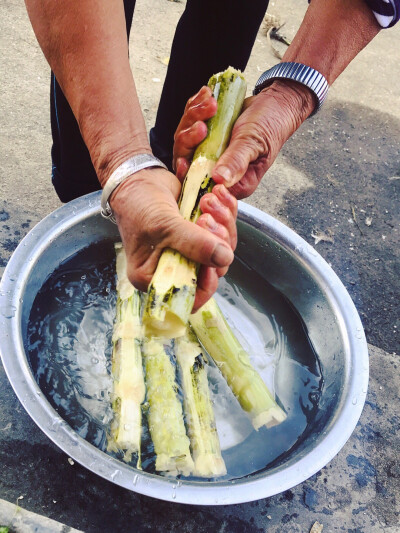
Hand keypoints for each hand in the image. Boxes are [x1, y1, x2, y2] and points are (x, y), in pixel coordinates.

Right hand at [110, 167, 236, 309]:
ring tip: (209, 201)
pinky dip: (226, 213)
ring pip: (222, 248)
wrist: (138, 178)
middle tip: (207, 218)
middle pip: (213, 269)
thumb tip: (223, 258)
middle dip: (218, 242)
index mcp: (156, 277)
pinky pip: (224, 230)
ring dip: (223, 223)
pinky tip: (218, 195)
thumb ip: (193, 243)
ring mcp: (190, 251)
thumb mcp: (163, 225)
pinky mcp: (201, 234)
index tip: (216, 257)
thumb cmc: (139, 205)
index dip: (208, 281)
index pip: (190, 296)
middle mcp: (175, 268)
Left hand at [173, 80, 314, 198]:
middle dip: (189, 140)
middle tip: (202, 124)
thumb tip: (219, 179)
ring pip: (184, 141)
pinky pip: (188, 124)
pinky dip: (194, 108)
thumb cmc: (269, 126)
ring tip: (211, 103)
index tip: (185, 161)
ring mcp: (209, 153)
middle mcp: (218, 171)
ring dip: (193, 118)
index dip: (188, 177)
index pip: (202, 188)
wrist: (274, 104)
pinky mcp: (204, 137)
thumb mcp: (253, 143)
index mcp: (233, 182)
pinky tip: (207, 96)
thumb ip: (236, 161)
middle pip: (187, 164)